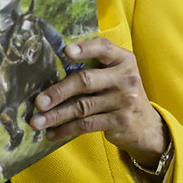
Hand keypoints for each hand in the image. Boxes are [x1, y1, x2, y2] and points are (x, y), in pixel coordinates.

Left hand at [29, 38, 167, 165]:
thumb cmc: (117, 90)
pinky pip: (87, 125)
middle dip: (58, 91)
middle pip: (85, 81)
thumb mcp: (113, 72)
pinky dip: (66, 129)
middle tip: (38, 102)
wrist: (146, 123)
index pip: (104, 48)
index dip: (85, 48)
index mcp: (123, 59)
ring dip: (56, 115)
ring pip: (82, 107)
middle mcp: (126, 78)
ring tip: (36, 121)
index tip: (65, 51)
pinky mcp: (120, 121)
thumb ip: (91, 65)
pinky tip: (51, 133)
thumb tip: (47, 67)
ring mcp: (125, 101)